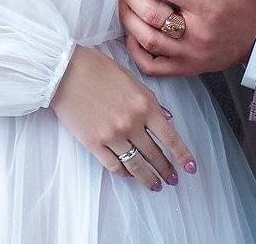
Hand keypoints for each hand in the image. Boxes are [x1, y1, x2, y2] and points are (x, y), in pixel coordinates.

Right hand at [49, 45, 196, 190]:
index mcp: (145, 105)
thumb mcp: (132, 79)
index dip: (182, 156)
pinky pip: (113, 166)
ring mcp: (113, 136)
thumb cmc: (98, 69)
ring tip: (155, 185)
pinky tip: (129, 176)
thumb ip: (151, 100)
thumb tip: (167, 118)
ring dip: (148, 178)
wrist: (65, 71)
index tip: (190, 168)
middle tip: (172, 180)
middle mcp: (132, 123)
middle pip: (155, 154)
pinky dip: (124, 173)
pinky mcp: (94, 144)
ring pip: (136, 165)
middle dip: (166, 170)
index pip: (170, 137)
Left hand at [119, 0, 255, 77]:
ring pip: (146, 39)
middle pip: (151, 14)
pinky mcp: (185, 68)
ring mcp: (188, 55)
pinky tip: (130, 32)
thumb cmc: (249, 6)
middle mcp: (196, 34)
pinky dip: (135, 50)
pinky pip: (152, 66)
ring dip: (127, 17)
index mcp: (209, 8)